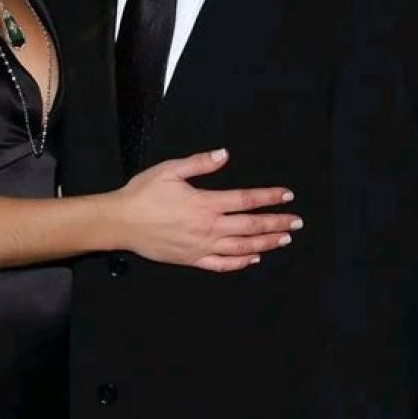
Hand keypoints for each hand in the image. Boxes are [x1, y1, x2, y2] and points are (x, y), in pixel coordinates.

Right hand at [116, 148, 301, 270]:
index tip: (286, 195)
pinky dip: (241, 262)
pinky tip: (253, 258)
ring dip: (265, 243)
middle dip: (276, 223)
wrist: (121, 222)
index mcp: (205, 203)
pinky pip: (222, 264)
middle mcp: (208, 227)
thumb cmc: (142, 193)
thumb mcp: (169, 170)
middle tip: (296, 222)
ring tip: (283, 240)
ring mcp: (201, 246)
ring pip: (242, 248)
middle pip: (250, 226)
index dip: (269, 197)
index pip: (246, 200)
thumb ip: (199, 163)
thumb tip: (224, 154)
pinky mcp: (192, 259)